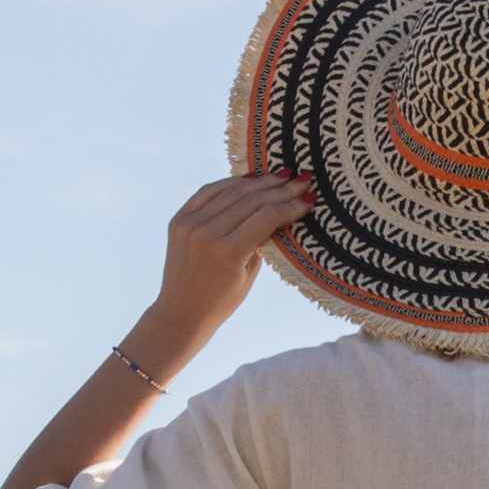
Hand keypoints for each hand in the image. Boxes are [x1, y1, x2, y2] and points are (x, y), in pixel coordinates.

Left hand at [150, 172, 314, 350]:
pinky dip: (230, 183)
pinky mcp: (179, 220)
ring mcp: (190, 224)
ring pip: (231, 192)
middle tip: (302, 179)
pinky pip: (208, 192)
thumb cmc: (221, 302)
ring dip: (259, 182)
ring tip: (281, 175)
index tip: (309, 198)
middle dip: (281, 189)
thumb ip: (262, 241)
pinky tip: (249, 178)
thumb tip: (279, 211)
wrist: (180, 312)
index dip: (291, 205)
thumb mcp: (249, 275)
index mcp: (228, 253)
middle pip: (251, 200)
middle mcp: (207, 234)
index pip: (267, 217)